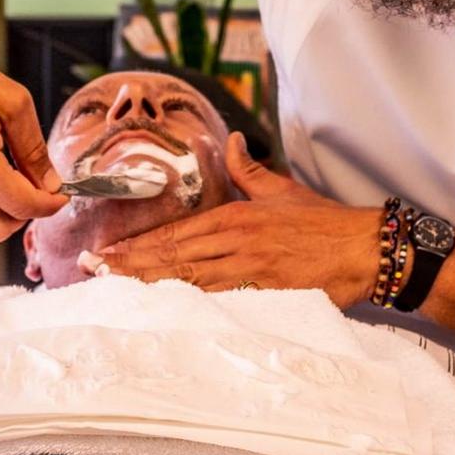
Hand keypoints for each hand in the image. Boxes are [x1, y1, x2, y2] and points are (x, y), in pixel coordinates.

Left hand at [99, 133, 379, 308]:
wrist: (363, 248)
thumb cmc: (323, 222)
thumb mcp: (280, 190)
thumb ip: (248, 170)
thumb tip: (230, 141)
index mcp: (236, 217)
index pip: (175, 233)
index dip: (137, 244)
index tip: (105, 250)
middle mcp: (236, 243)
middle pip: (172, 257)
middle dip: (128, 265)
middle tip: (91, 270)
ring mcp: (249, 272)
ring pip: (187, 282)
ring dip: (146, 286)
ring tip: (112, 289)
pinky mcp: (265, 296)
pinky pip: (217, 304)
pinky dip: (186, 308)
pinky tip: (161, 313)